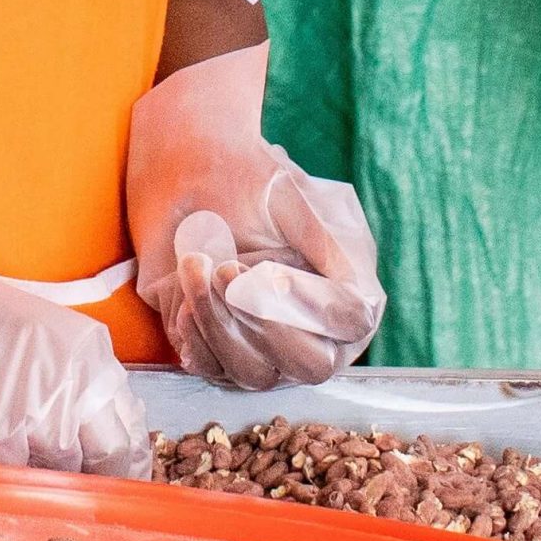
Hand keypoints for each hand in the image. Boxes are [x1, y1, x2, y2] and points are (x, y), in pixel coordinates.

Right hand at [0, 222, 150, 476]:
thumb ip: (62, 383)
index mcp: (85, 354)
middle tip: (55, 499)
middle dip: (82, 486)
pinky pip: (13, 488)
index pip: (128, 437)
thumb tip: (84, 441)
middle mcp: (72, 384)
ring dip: (39, 492)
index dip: (112, 470)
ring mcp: (36, 415)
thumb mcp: (21, 336)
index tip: (96, 485)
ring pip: (58, 481)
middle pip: (104, 465)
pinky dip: (1, 494)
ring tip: (6, 485)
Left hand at [127, 45, 383, 387]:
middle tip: (226, 269)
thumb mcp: (291, 199)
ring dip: (221, 324)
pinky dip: (193, 334)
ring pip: (254, 373)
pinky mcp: (214, 346)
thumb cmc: (247, 178)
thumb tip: (357, 304)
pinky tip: (183, 290)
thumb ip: (324, 246)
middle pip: (310, 364)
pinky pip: (207, 366)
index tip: (268, 269)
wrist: (187, 167)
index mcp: (346, 290)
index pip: (349, 319)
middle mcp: (311, 330)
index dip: (311, 302)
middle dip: (266, 321)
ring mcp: (263, 346)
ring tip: (197, 264)